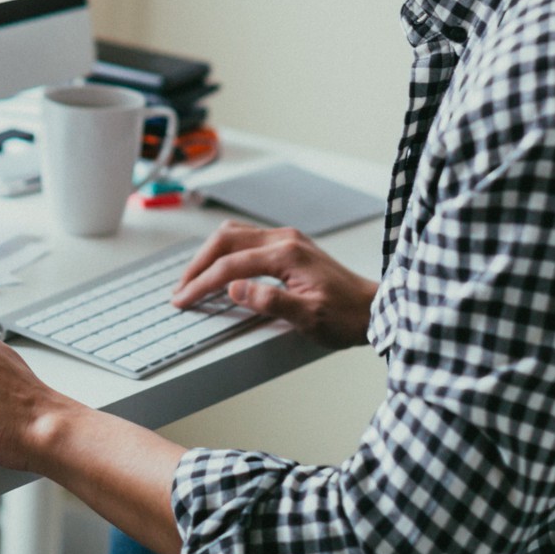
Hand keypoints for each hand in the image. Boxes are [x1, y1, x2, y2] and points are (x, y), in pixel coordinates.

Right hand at [170, 220, 377, 349]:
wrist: (374, 310)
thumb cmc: (346, 317)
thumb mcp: (309, 318)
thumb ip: (270, 301)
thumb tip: (234, 288)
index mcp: (287, 254)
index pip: (230, 265)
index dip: (202, 283)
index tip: (183, 299)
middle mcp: (284, 239)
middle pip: (225, 241)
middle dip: (198, 265)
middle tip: (180, 289)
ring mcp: (287, 239)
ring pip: (234, 235)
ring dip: (209, 255)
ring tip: (193, 278)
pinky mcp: (289, 245)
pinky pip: (246, 239)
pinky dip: (225, 252)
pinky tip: (219, 267)